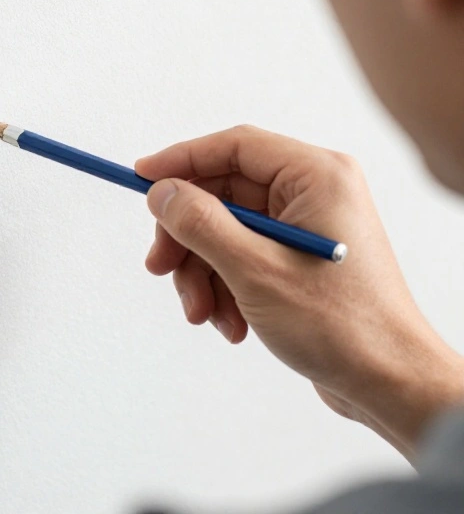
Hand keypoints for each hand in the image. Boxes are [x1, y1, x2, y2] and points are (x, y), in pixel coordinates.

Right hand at [135, 125, 463, 460]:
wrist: (390, 385)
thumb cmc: (341, 325)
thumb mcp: (254, 270)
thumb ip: (200, 223)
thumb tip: (161, 192)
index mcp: (316, 176)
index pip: (234, 147)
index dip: (181, 160)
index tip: (140, 180)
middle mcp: (314, 193)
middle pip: (223, 194)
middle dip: (188, 238)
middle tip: (160, 268)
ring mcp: (307, 227)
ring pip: (226, 231)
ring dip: (203, 273)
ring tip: (203, 313)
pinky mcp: (299, 261)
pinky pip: (242, 257)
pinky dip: (225, 288)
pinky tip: (232, 324)